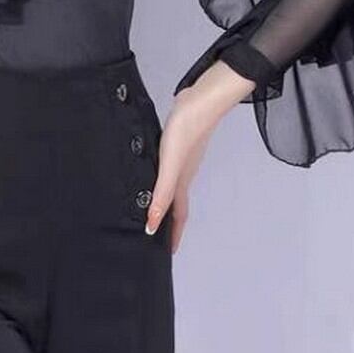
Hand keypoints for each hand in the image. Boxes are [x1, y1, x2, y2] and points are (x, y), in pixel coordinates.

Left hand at [144, 59, 255, 252]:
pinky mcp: (178, 142)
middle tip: (159, 233)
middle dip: (170, 221)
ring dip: (165, 198)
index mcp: (182, 182)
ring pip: (173, 185)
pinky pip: (169, 167)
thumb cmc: (187, 131)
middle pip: (177, 203)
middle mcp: (183, 172)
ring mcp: (182, 157)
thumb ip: (162, 193)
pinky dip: (163, 176)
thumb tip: (153, 224)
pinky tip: (156, 169)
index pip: (178, 216)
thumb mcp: (170, 166)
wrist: (200, 101)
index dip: (173, 234)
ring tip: (155, 206)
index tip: (168, 251)